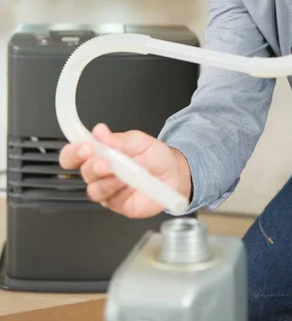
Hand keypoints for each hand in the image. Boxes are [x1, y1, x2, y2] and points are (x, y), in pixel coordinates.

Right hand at [59, 123, 191, 218]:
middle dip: (89, 165)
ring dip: (106, 179)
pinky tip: (127, 182)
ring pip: (94, 189)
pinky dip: (119, 190)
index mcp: (100, 153)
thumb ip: (118, 140)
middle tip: (101, 159)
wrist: (174, 173)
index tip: (83, 146)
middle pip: (82, 172)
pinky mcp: (118, 204)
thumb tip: (99, 131)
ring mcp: (108, 190)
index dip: (73, 151)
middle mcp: (100, 173)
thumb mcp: (139, 141)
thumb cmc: (154, 156)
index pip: (74, 154)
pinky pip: (111, 200)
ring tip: (119, 171)